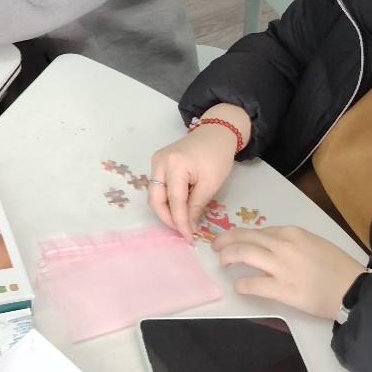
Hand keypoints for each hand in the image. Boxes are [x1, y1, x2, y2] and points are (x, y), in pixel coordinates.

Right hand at [148, 103, 250, 240]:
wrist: (215, 133)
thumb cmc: (217, 156)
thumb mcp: (210, 184)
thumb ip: (196, 206)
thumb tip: (188, 227)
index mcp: (175, 165)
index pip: (174, 201)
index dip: (180, 222)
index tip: (189, 238)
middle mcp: (159, 162)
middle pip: (155, 198)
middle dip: (167, 218)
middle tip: (182, 232)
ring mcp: (156, 161)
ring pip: (154, 194)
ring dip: (166, 210)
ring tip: (182, 222)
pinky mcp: (158, 162)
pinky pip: (157, 186)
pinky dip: (166, 200)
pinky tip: (179, 208)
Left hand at [213, 226, 369, 319]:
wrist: (356, 290)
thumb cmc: (339, 268)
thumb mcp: (315, 243)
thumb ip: (292, 241)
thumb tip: (269, 244)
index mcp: (293, 233)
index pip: (260, 230)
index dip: (243, 235)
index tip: (236, 240)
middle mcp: (284, 246)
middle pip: (245, 237)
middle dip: (225, 239)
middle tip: (216, 246)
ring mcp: (282, 267)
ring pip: (244, 253)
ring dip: (227, 255)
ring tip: (222, 262)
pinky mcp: (284, 290)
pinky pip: (253, 284)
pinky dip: (241, 284)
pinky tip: (238, 286)